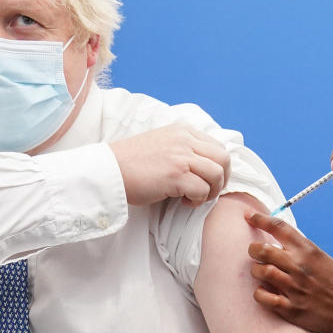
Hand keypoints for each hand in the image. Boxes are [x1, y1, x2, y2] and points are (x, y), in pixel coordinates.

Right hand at [109, 123, 230, 205]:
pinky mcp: (176, 175)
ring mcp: (181, 156)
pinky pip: (202, 190)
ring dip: (210, 191)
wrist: (109, 171)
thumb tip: (207, 165)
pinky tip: (183, 201)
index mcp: (183, 131)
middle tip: (207, 191)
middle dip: (221, 179)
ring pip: (217, 174)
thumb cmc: (133, 162)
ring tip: (194, 197)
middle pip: (224, 159)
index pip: (218, 147)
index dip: (219, 167)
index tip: (208, 180)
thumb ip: (184, 147)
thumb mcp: (163, 143)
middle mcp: (185, 140)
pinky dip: (197, 200)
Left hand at [246, 212, 332, 332]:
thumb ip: (299, 250)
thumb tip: (275, 242)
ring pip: (260, 271)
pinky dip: (259, 293)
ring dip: (256, 271)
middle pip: (262, 249)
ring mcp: (295, 288)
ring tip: (261, 273)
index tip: (248, 216)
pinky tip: (265, 292)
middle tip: (255, 253)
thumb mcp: (321, 258)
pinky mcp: (291, 308)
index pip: (279, 227)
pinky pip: (263, 297)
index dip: (260, 218)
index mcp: (308, 251)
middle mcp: (299, 266)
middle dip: (253, 249)